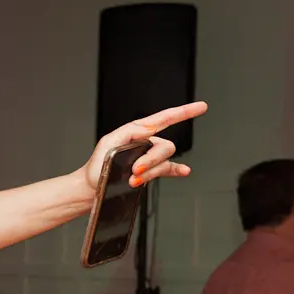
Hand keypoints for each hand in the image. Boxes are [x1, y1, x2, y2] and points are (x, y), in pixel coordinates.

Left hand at [80, 101, 205, 199]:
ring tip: (132, 179)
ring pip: (164, 161)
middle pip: (165, 147)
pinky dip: (178, 170)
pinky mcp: (152, 172)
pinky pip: (171, 169)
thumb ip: (130, 131)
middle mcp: (147, 143)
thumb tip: (149, 130)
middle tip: (134, 169)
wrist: (93, 187)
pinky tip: (184, 171)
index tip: (200, 107)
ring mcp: (150, 158)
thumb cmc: (97, 165)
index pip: (164, 118)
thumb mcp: (108, 142)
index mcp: (137, 132)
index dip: (183, 112)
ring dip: (150, 171)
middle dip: (151, 159)